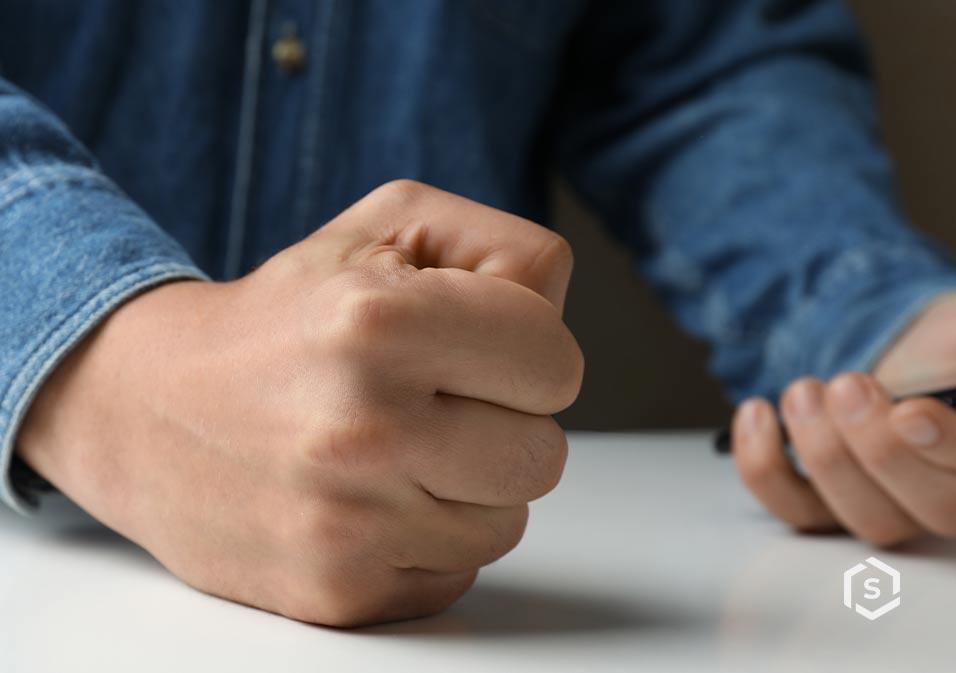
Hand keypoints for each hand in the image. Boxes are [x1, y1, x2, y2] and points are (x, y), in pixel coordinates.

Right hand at [17, 180, 583, 625]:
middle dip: (504, 421)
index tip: (477, 348)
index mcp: (377, 323)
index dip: (529, 352)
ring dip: (469, 485)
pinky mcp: (336, 592)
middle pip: (544, 454)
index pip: (556, 363)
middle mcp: (360, 430)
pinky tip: (370, 497)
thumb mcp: (389, 226)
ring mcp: (347, 524)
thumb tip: (560, 318)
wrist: (149, 408)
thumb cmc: (288, 315)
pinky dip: (429, 536)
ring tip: (397, 448)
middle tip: (434, 399)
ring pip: (508, 521)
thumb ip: (506, 251)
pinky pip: (457, 571)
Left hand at [732, 292, 955, 545]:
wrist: (898, 350)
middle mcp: (951, 497)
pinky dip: (765, 466)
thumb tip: (951, 367)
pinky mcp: (827, 506)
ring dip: (824, 452)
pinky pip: (795, 511)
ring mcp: (889, 508)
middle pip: (934, 509)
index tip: (909, 412)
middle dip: (880, 447)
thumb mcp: (955, 339)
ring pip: (866, 517)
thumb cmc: (943, 346)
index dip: (947, 446)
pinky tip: (758, 412)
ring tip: (802, 392)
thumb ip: (954, 357)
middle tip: (848, 386)